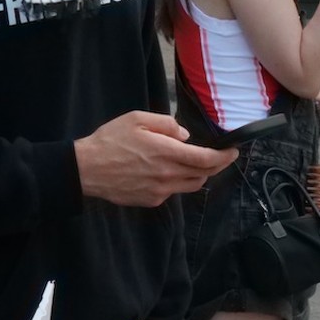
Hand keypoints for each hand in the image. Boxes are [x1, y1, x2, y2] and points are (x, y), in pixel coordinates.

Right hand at [74, 111, 236, 207]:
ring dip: (199, 174)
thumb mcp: (136, 118)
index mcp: (166, 153)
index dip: (224, 157)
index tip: (233, 151)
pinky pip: (173, 191)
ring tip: (194, 163)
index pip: (206, 159)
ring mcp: (160, 191)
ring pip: (191, 185)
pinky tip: (165, 171)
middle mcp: (167, 175)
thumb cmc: (110, 140)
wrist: (87, 169)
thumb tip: (184, 135)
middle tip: (219, 156)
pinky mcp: (151, 200)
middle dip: (216, 165)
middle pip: (203, 174)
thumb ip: (165, 124)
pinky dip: (177, 181)